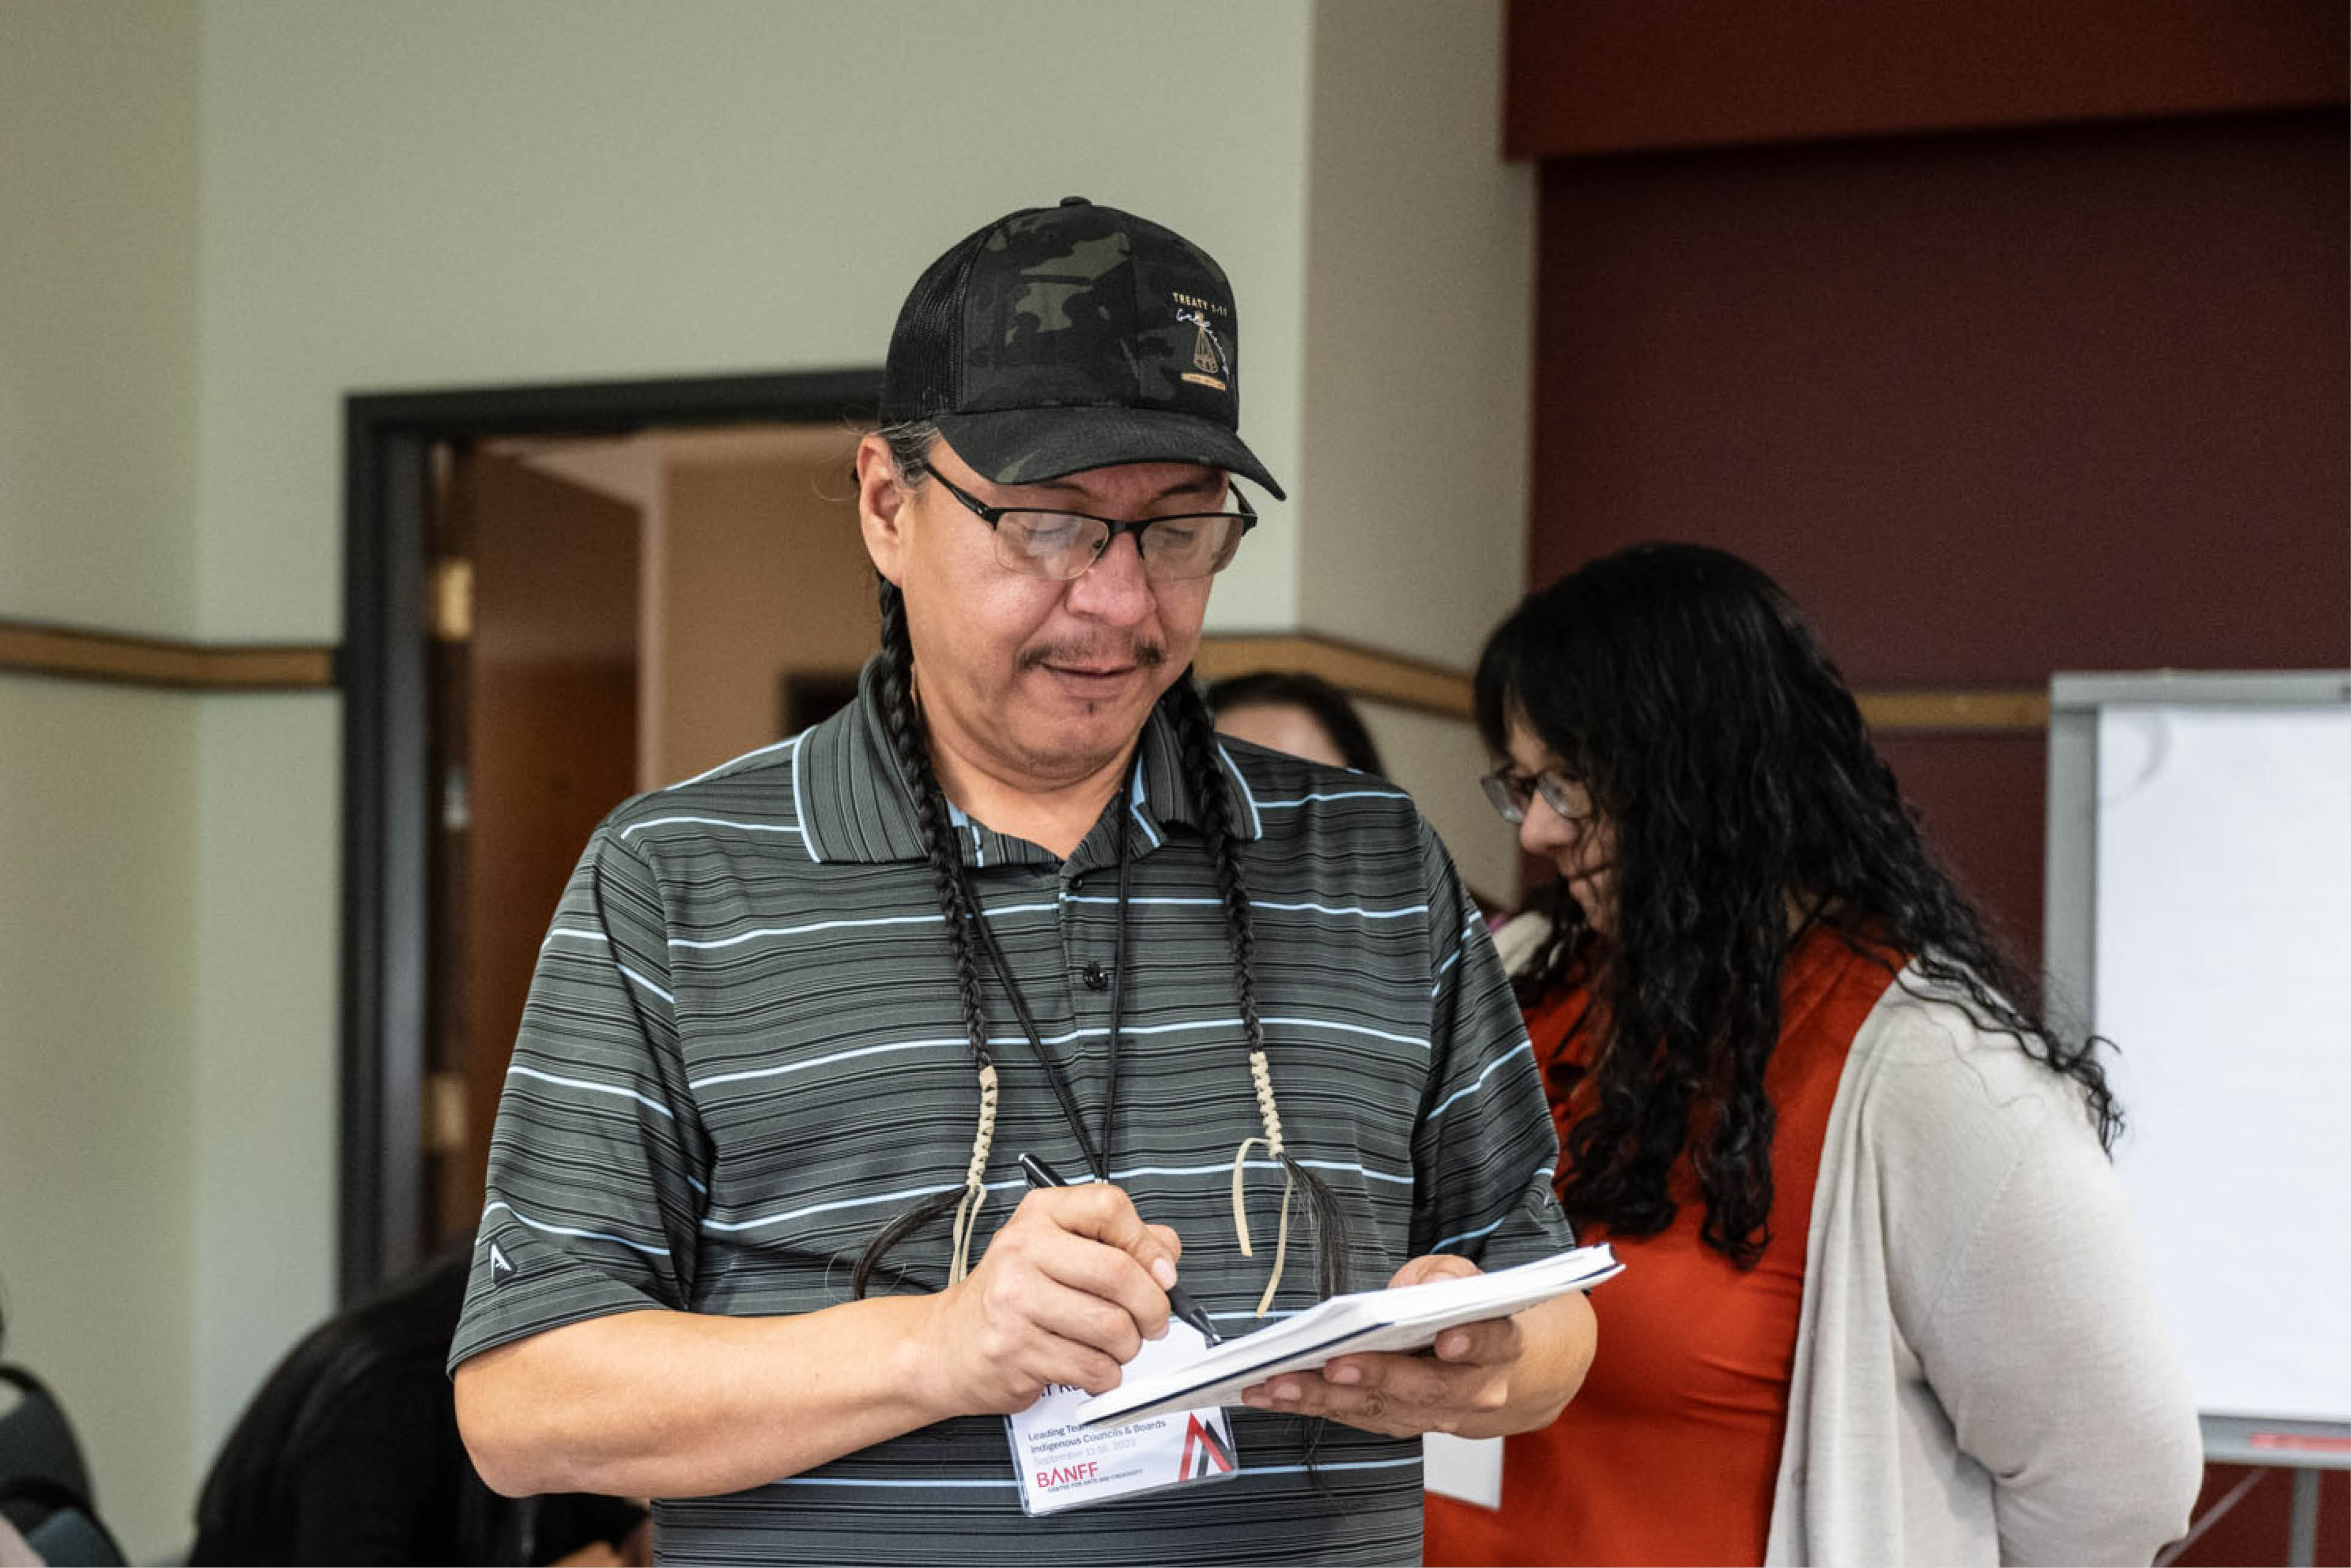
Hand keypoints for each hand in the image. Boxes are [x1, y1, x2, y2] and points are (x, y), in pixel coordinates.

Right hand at [913, 1184, 1182, 1416]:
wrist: (947, 1344)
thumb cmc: (1011, 1295)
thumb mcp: (1057, 1248)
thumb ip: (1117, 1242)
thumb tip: (1167, 1255)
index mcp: (1039, 1215)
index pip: (1109, 1208)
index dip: (1147, 1242)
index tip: (1161, 1271)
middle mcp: (1023, 1251)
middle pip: (1118, 1272)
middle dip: (1152, 1306)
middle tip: (1153, 1321)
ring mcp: (1016, 1302)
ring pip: (1111, 1327)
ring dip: (1129, 1347)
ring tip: (1116, 1345)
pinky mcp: (1016, 1351)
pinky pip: (1091, 1367)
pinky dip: (1106, 1375)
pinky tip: (1093, 1366)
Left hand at [1239, 1254, 1520, 1437]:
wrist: (1491, 1370)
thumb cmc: (1467, 1314)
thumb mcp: (1462, 1279)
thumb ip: (1444, 1277)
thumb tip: (1413, 1289)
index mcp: (1497, 1345)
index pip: (1489, 1342)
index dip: (1470, 1342)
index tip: (1447, 1339)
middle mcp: (1472, 1390)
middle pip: (1426, 1388)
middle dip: (1378, 1376)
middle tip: (1336, 1365)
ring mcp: (1434, 1415)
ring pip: (1379, 1409)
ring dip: (1324, 1398)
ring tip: (1278, 1384)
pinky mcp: (1398, 1422)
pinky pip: (1352, 1416)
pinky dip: (1310, 1404)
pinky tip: (1271, 1392)